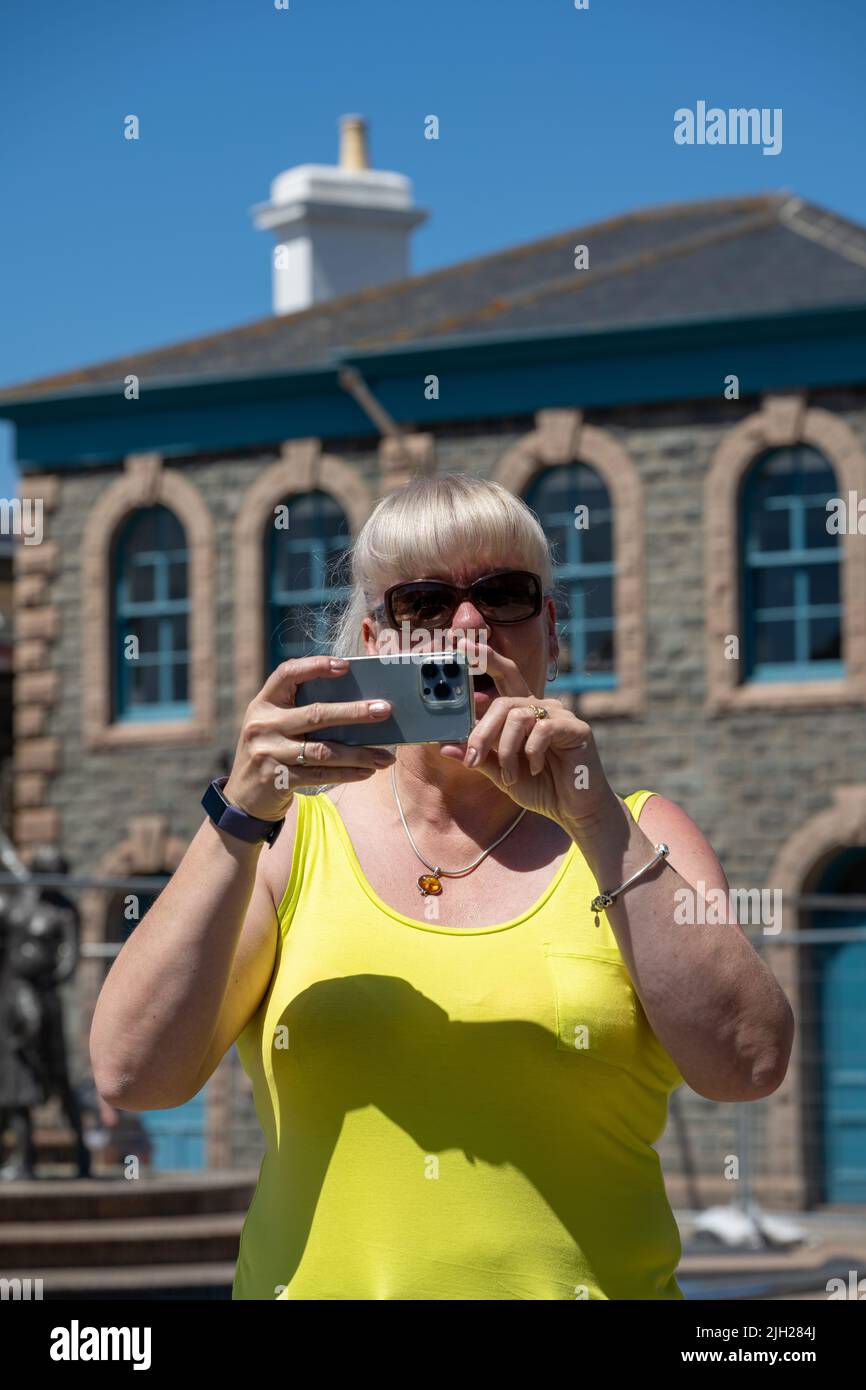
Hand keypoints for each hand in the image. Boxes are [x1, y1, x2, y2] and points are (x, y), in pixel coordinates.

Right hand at [222, 655, 395, 820]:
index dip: (314, 666)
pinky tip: (368, 771)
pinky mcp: (277, 779)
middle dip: (355, 712)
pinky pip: (321, 775)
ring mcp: (268, 752)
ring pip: (324, 750)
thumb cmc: (272, 753)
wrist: (242, 798)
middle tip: (384, 710)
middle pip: (316, 714)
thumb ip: (303, 714)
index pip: (286, 673)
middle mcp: (263, 725)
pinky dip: (348, 773)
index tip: (345, 665)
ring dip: (360, 753)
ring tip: (386, 757)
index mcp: (263, 704)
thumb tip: (359, 709)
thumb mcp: (276, 727)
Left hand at [438, 638, 615, 830]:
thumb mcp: (502, 774)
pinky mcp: (576, 728)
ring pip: (519, 716)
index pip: (504, 676)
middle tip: (473, 759)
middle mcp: (542, 707)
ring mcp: (560, 714)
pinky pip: (543, 729)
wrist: (574, 810)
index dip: (486, 657)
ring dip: (507, 750)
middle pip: (504, 701)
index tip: (464, 642)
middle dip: (482, 731)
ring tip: (510, 776)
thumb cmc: (541, 788)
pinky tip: (537, 769)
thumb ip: (479, 758)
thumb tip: (445, 745)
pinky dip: (532, 753)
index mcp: (524, 712)